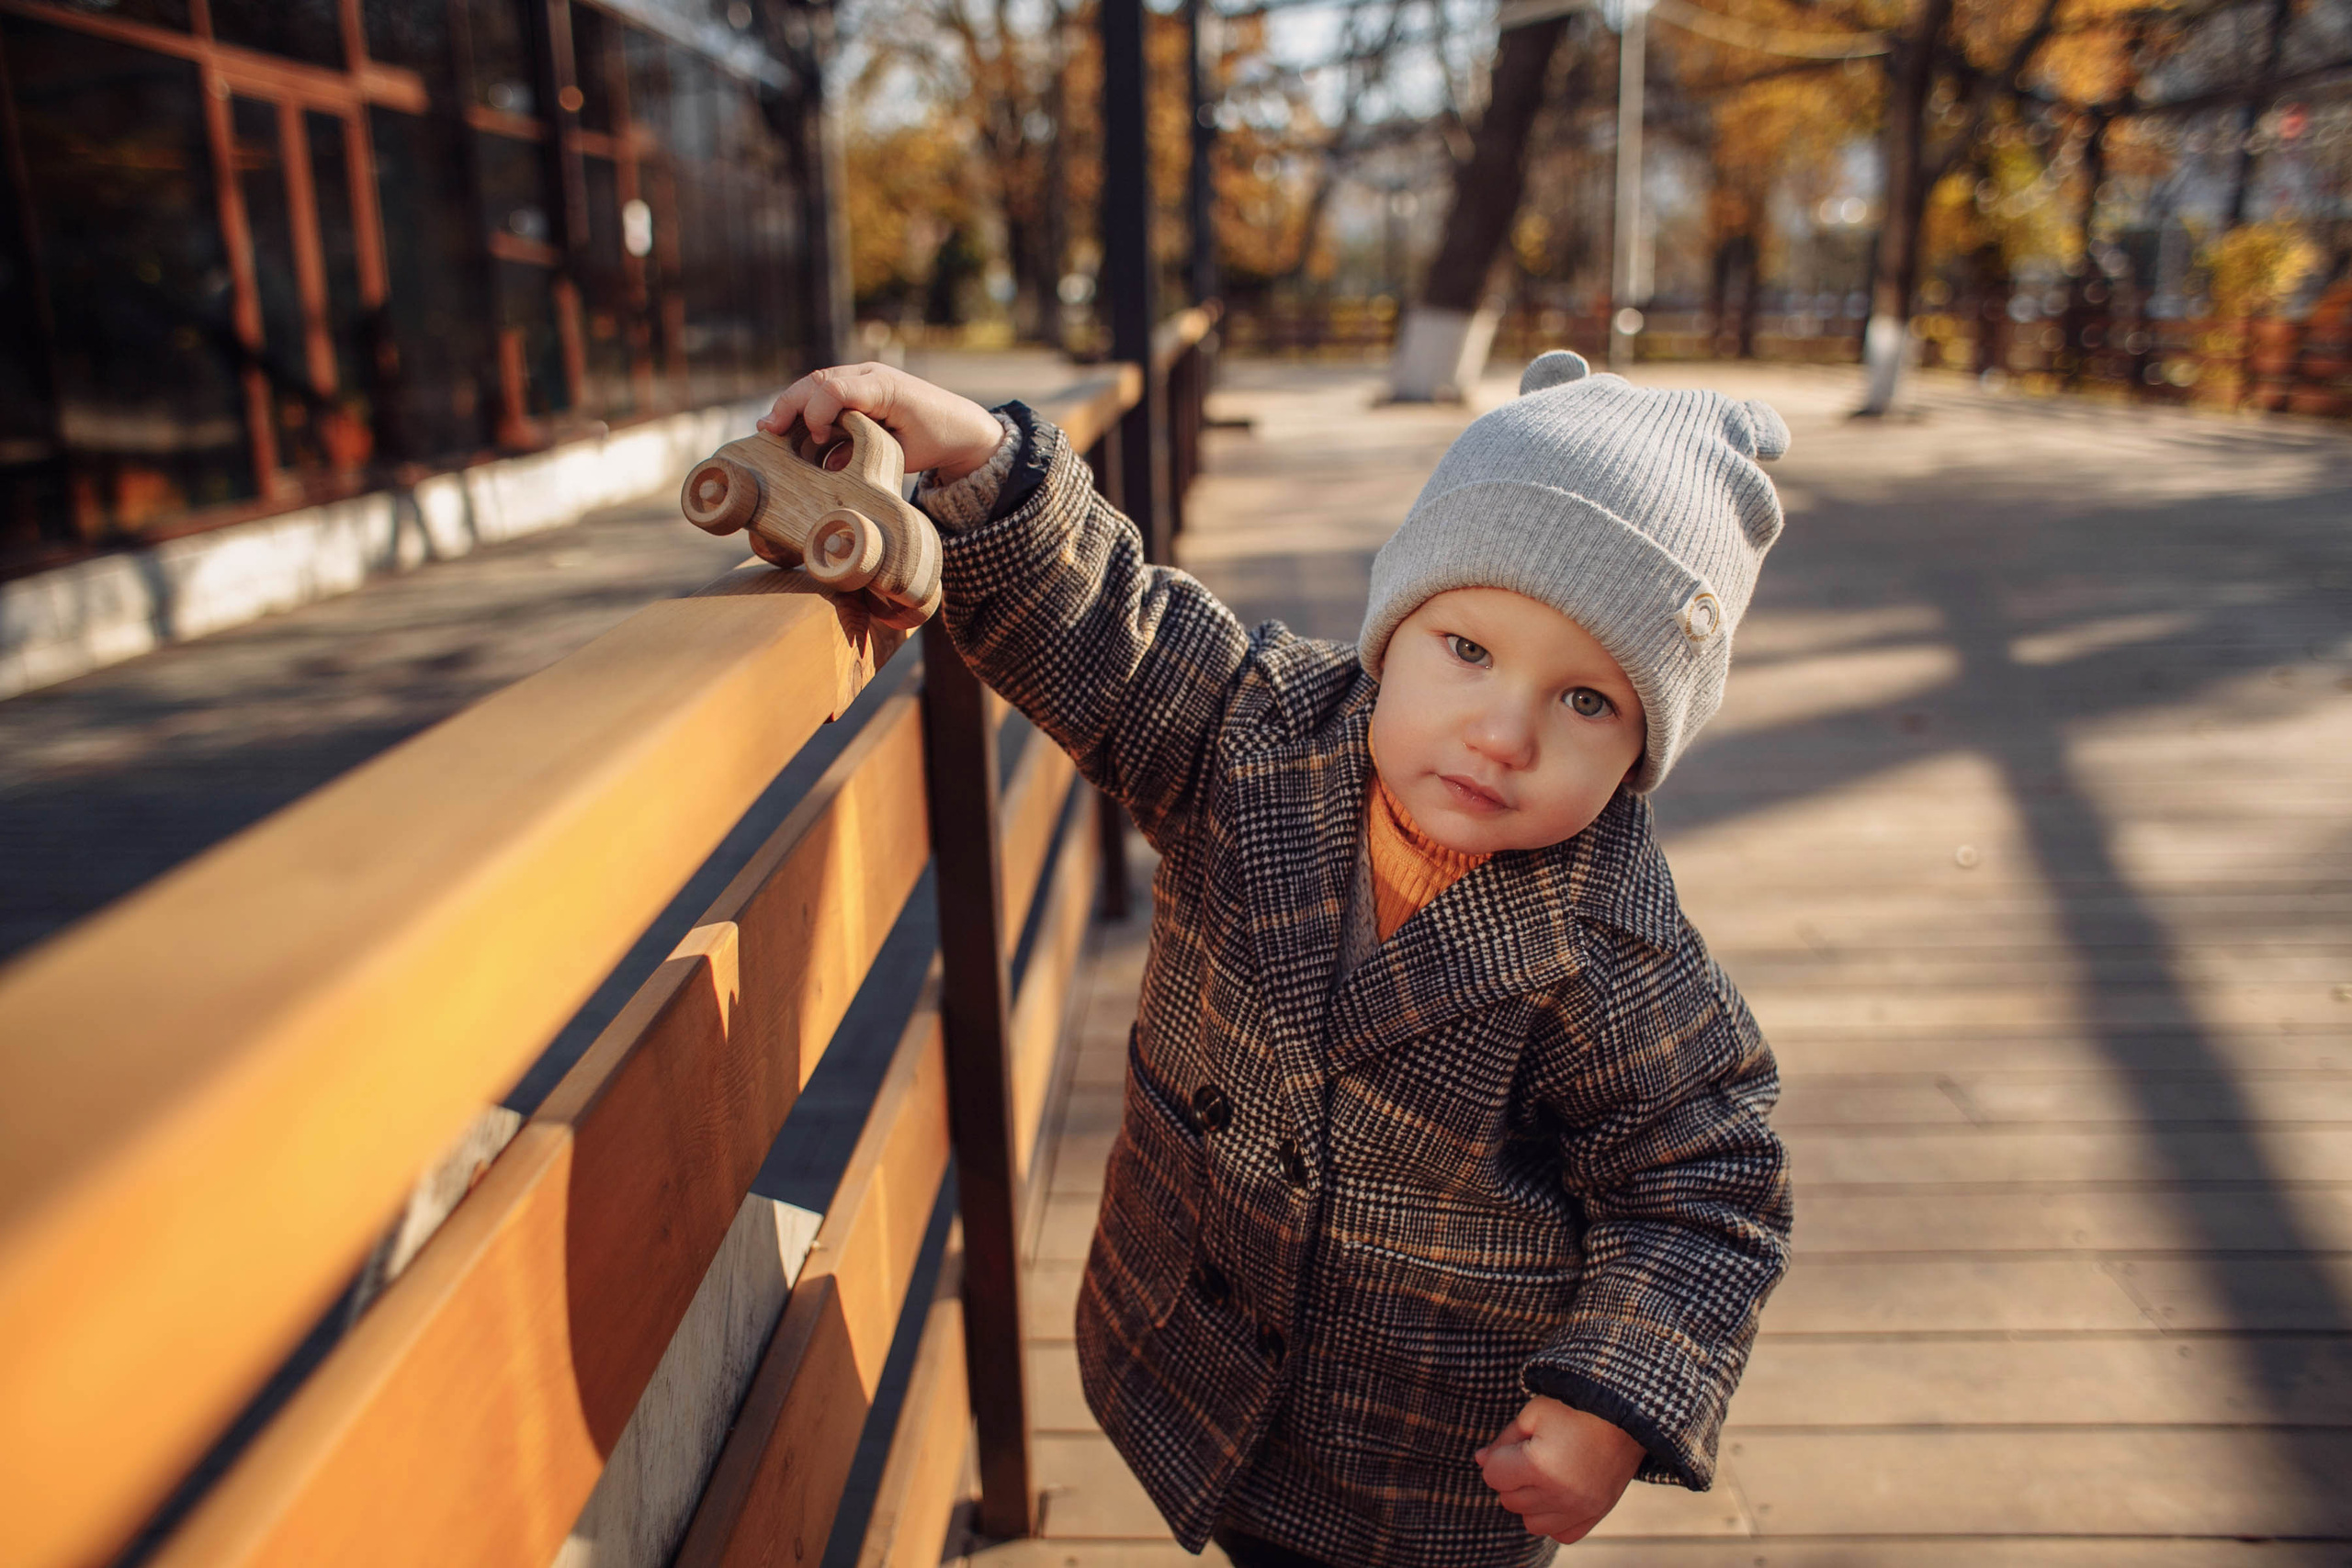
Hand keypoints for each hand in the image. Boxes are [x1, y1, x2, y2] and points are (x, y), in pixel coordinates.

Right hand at [758, 363, 1006, 481]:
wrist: (959, 424)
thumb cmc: (935, 439)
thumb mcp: (903, 453)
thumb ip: (864, 454)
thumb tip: (826, 462)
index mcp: (884, 387)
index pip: (835, 389)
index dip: (817, 414)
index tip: (818, 440)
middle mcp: (869, 374)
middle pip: (817, 380)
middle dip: (789, 405)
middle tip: (768, 432)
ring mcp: (862, 376)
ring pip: (816, 381)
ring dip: (792, 404)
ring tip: (769, 429)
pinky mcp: (858, 386)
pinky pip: (825, 389)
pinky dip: (805, 406)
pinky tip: (788, 425)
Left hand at [1474, 1395, 1644, 1544]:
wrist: (1626, 1412)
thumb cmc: (1576, 1405)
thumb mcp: (1534, 1412)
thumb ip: (1503, 1441)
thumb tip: (1480, 1460)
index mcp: (1539, 1465)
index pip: (1492, 1476)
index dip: (1498, 1458)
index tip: (1516, 1444)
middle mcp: (1559, 1493)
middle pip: (1509, 1500)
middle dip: (1512, 1478)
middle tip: (1532, 1453)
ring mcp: (1579, 1508)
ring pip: (1530, 1522)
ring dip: (1530, 1501)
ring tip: (1544, 1474)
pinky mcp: (1596, 1513)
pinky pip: (1561, 1534)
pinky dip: (1553, 1518)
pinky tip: (1558, 1494)